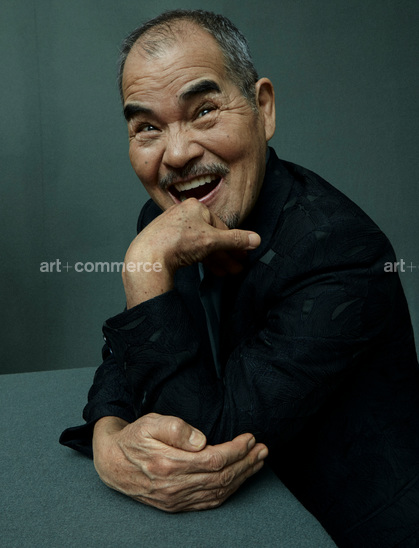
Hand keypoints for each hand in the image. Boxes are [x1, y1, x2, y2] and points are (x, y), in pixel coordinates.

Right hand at [93, 413, 267, 511]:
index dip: (236, 450)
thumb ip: (176, 428)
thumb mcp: (150, 422)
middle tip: (262, 450)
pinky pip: (208, 502)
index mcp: (168, 464)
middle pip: (221, 477)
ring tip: (257, 462)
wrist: (112, 463)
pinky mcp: (175, 505)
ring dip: (242, 477)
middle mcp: (174, 487)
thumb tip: (202, 440)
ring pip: (218, 492)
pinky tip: (238, 480)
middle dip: (246, 463)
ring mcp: (175, 500)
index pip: (214, 460)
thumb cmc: (134, 438)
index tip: (250, 438)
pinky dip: (228, 492)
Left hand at [122, 198, 260, 307]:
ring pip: (200, 244)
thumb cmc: (178, 242)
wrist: (148, 255)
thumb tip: (256, 239)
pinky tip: (209, 269)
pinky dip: (200, 259)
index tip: (242, 256)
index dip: (234, 244)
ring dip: (216, 260)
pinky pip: (188, 248)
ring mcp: (173, 226)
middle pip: (211, 236)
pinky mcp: (166, 239)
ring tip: (225, 273)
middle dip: (225, 255)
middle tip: (236, 268)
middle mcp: (184, 213)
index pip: (221, 226)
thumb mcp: (213, 241)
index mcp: (196, 206)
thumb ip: (235, 240)